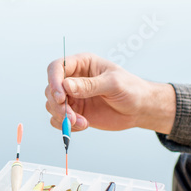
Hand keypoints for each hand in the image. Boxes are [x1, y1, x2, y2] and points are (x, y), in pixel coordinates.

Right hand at [44, 52, 173, 132]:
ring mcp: (73, 96)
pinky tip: (83, 126)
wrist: (139, 108)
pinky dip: (65, 125)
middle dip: (58, 105)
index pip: (56, 67)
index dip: (54, 81)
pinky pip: (58, 119)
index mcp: (82, 64)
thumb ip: (89, 85)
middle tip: (71, 117)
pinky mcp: (75, 112)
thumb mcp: (113, 84)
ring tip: (82, 123)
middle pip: (50, 89)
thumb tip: (66, 86)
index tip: (60, 97)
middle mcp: (73, 79)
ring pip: (52, 105)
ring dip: (62, 117)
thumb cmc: (131, 89)